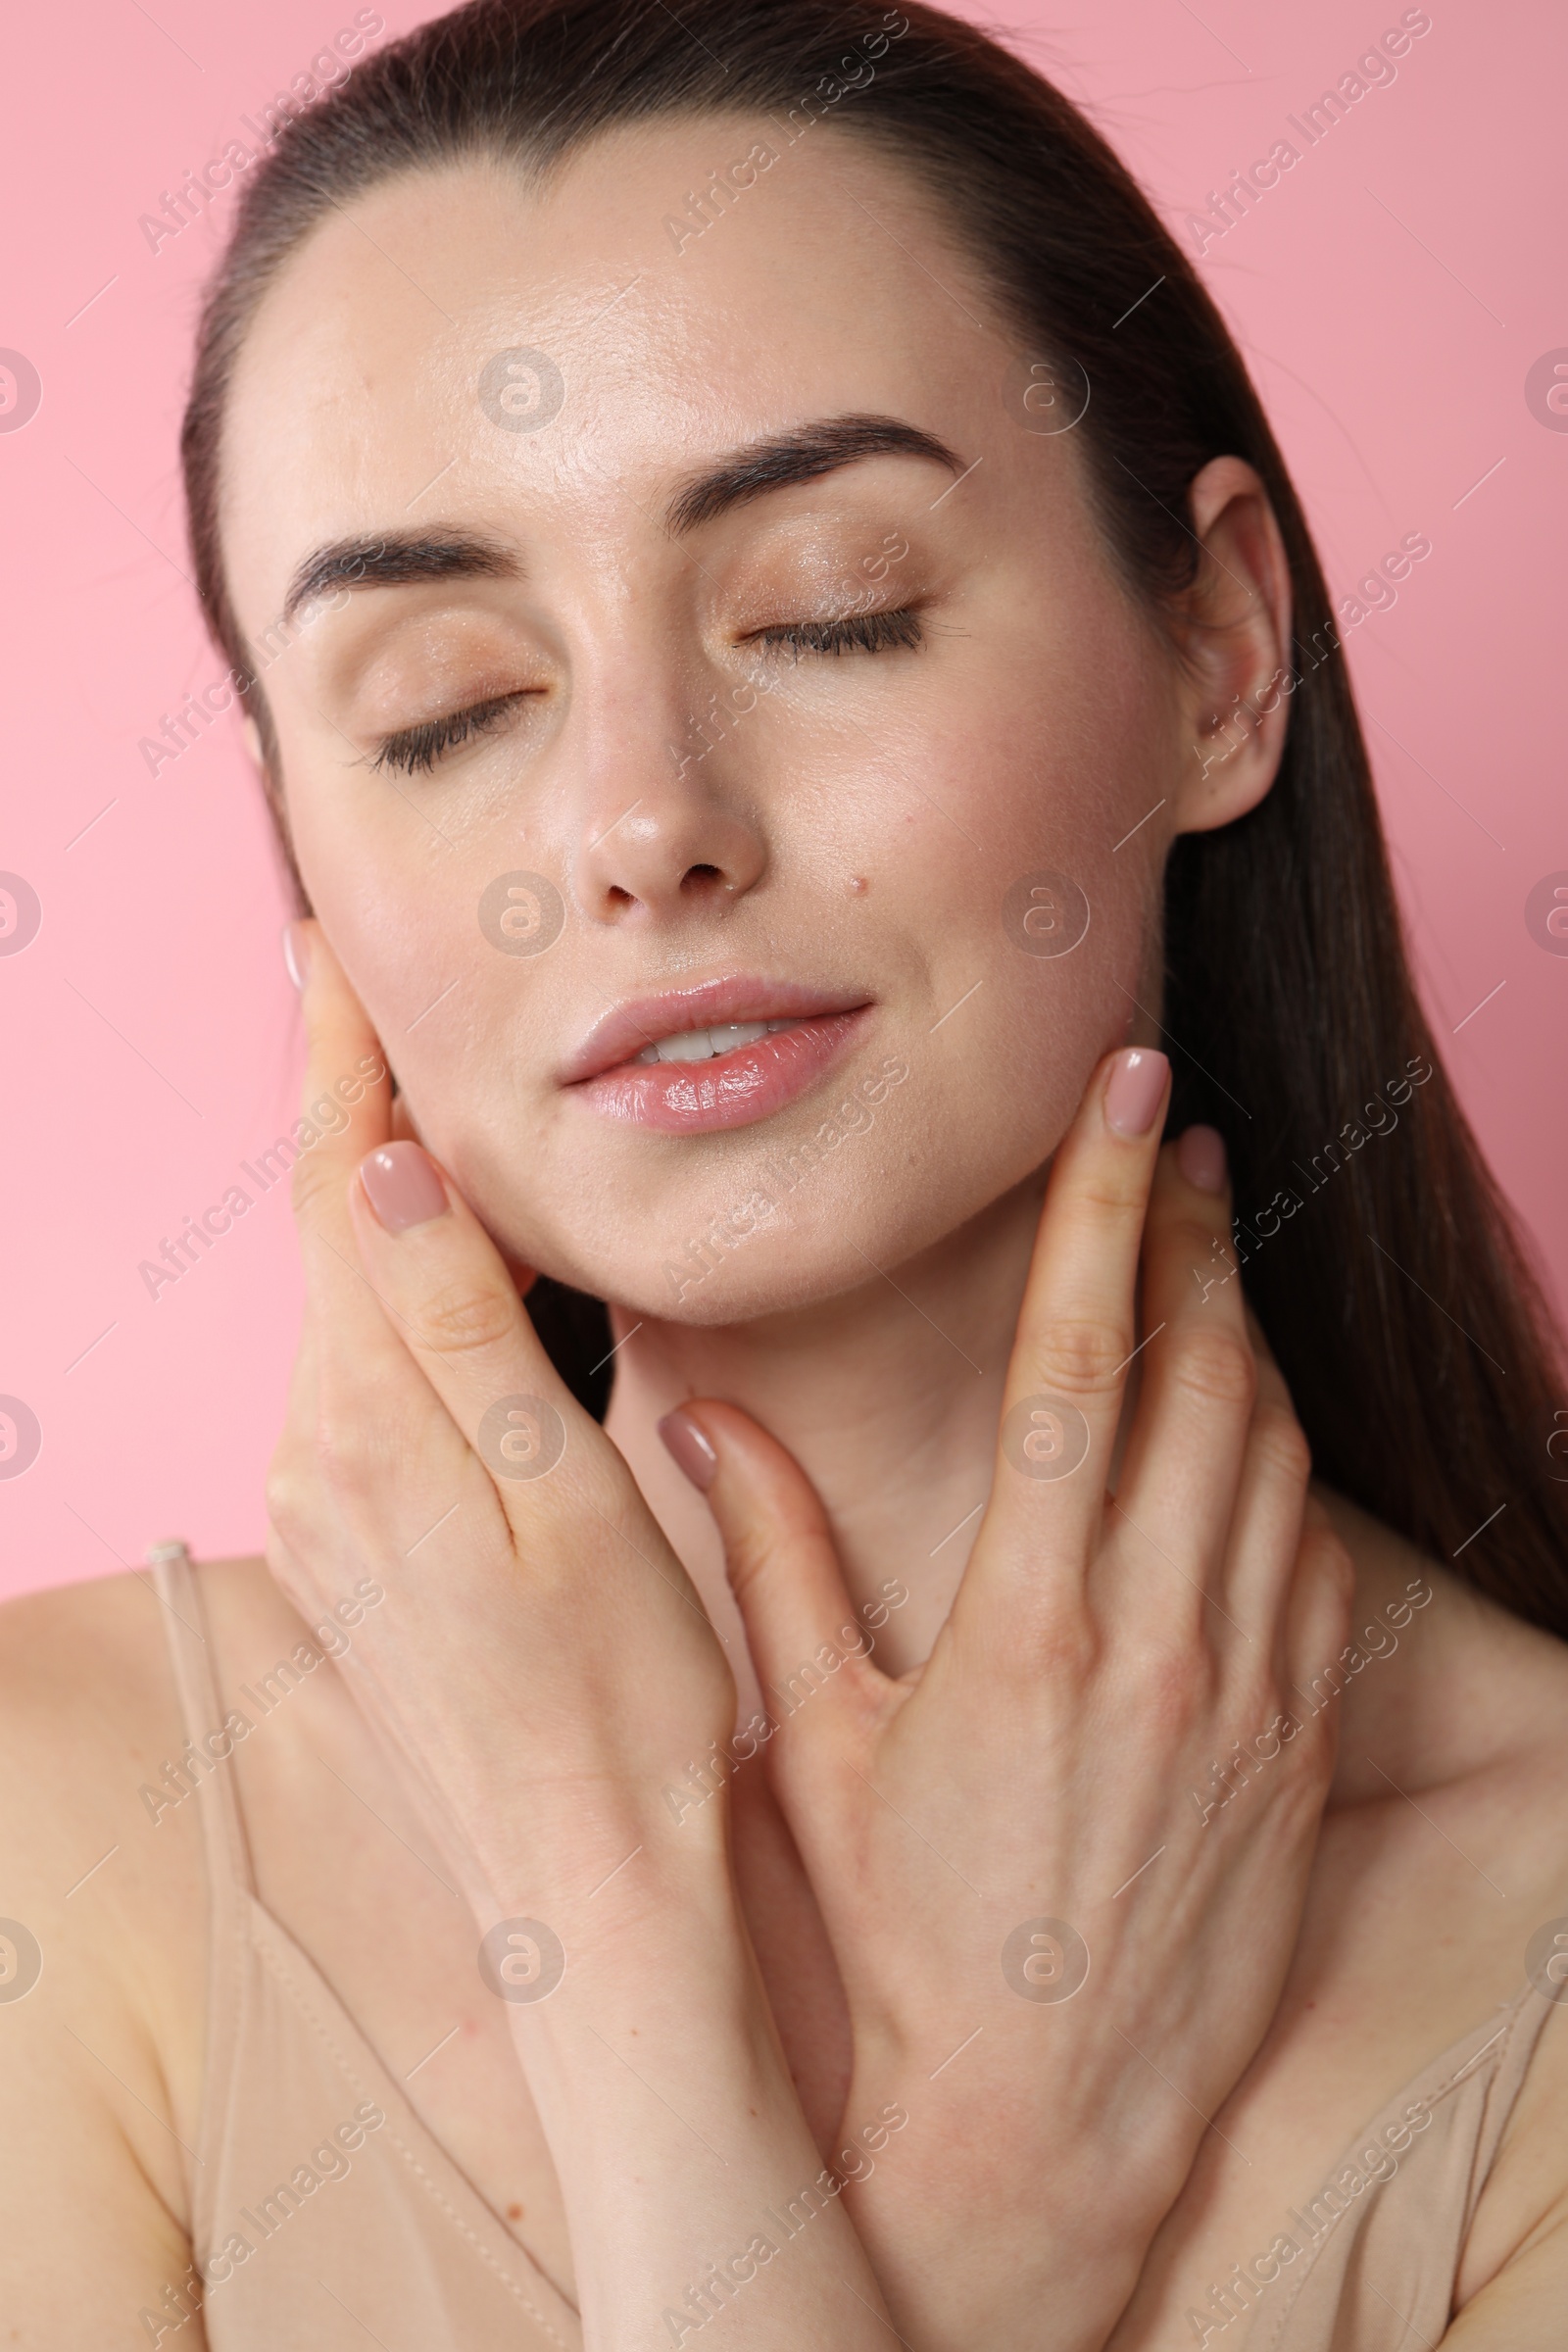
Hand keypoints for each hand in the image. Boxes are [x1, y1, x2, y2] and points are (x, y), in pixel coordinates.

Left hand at [263, 920, 736, 1910]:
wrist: (591, 1897)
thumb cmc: (621, 1705)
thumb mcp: (561, 1503)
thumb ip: (467, 1336)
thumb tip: (393, 1175)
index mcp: (370, 1430)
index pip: (344, 1195)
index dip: (347, 1065)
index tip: (342, 951)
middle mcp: (318, 1463)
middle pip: (333, 1238)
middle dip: (358, 1108)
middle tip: (385, 992)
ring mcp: (331, 1517)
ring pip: (351, 1308)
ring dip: (384, 1200)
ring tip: (424, 1098)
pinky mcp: (361, 1556)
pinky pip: (370, 1380)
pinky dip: (404, 1297)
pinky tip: (452, 1273)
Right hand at [664, 1047, 1352, 2351]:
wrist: (1045, 2123)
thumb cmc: (908, 1936)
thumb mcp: (815, 1748)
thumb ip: (764, 1563)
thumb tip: (698, 1422)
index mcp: (1028, 1617)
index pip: (1080, 1359)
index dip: (1106, 1207)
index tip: (1130, 1099)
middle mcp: (1158, 1635)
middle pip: (1204, 1377)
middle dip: (1194, 1238)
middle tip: (1178, 1145)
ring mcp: (1250, 1691)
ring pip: (1279, 1455)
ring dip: (1247, 1338)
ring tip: (1209, 1264)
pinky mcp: (1300, 1746)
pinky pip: (1322, 1562)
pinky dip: (1292, 1472)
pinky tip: (1251, 1440)